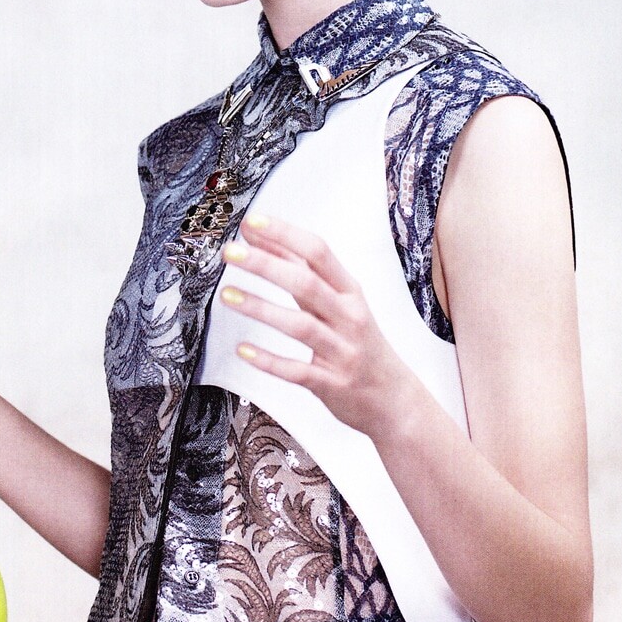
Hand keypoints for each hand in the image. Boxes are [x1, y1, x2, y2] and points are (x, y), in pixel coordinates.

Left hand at [218, 211, 410, 439]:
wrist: (394, 399)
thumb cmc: (361, 345)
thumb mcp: (341, 304)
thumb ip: (305, 275)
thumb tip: (266, 241)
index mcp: (350, 292)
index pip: (318, 253)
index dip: (285, 234)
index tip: (252, 222)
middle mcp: (349, 317)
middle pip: (306, 284)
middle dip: (266, 264)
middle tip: (231, 252)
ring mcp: (342, 351)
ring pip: (300, 325)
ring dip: (260, 308)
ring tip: (227, 295)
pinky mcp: (332, 384)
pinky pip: (297, 371)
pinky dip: (268, 360)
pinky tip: (243, 349)